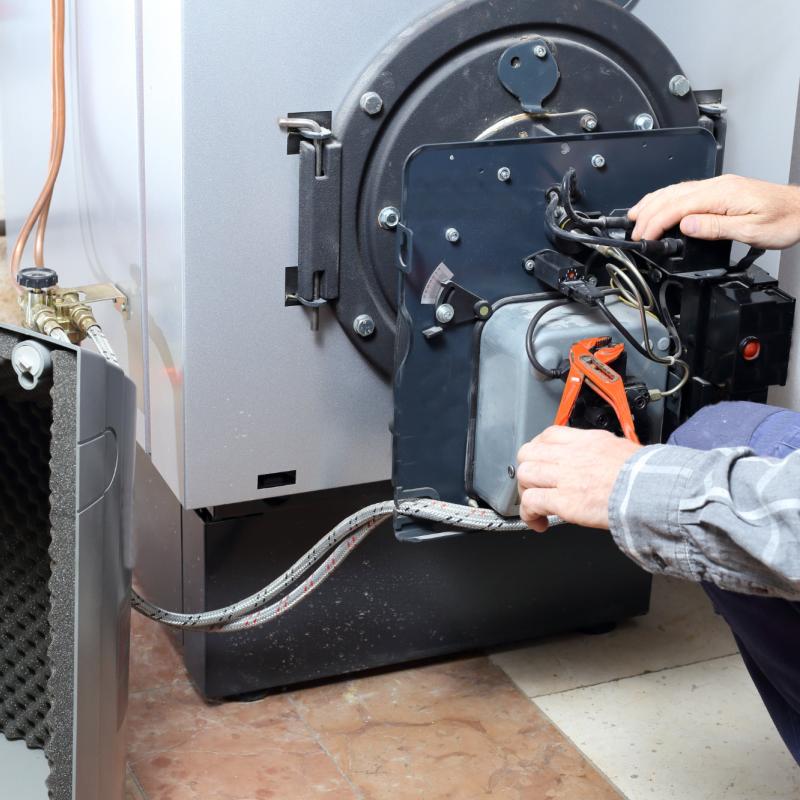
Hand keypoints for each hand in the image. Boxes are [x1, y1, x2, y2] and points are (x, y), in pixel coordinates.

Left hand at [516, 426, 640, 531]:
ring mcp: (565, 477)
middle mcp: (571, 455)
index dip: (538, 449)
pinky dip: (529, 514)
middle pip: (529, 453)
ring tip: (535, 506)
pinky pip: (532, 503)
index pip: (548, 435)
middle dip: (527, 470)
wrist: (653, 492)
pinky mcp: (564, 501)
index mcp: (586, 441)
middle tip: (534, 485)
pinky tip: (538, 522)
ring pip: (525, 475)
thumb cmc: (646, 475)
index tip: (540, 461)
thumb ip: (601, 451)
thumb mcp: (621, 448)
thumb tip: (597, 459)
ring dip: (525, 492)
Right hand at [628, 174, 799, 249]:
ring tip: (634, 216)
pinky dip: (666, 200)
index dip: (656, 223)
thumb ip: (715, 228)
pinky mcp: (721, 191)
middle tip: (634, 233)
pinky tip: (659, 206)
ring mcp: (718, 186)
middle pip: (671, 196)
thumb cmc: (784, 221)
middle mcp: (717, 186)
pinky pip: (685, 192)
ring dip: (652, 203)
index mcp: (722, 195)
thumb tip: (685, 226)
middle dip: (647, 214)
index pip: (677, 207)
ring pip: (675, 191)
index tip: (644, 238)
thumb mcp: (751, 231)